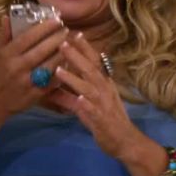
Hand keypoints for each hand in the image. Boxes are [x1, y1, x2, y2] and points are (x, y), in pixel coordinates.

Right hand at [0, 15, 67, 116]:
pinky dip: (60, 72)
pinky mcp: (35, 94)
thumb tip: (8, 16)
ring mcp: (27, 82)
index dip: (43, 28)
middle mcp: (17, 67)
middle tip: (65, 30)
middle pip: (41, 50)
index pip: (27, 37)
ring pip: (49, 65)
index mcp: (7, 55)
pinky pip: (52, 82)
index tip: (56, 20)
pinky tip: (66, 63)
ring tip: (69, 44)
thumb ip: (4, 35)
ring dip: (61, 54)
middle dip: (56, 38)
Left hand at [48, 33, 139, 157]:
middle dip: (76, 56)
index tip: (73, 33)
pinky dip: (86, 104)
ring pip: (89, 88)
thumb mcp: (87, 106)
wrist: (125, 141)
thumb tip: (50, 89)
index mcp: (103, 84)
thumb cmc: (105, 120)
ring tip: (59, 69)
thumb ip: (69, 97)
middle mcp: (105, 90)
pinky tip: (78, 100)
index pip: (94, 62)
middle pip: (90, 69)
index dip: (85, 48)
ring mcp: (103, 104)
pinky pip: (93, 111)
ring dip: (74, 78)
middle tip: (62, 43)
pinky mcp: (102, 120)